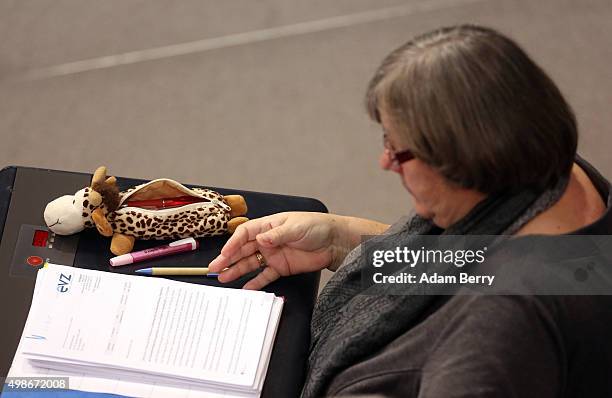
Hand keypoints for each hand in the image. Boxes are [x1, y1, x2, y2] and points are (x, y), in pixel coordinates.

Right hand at [208, 212, 341, 289]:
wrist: (334, 242)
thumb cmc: (316, 227)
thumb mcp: (296, 227)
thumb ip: (278, 235)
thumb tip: (261, 239)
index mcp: (269, 226)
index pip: (245, 234)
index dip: (233, 243)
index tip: (224, 253)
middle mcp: (268, 240)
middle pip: (243, 249)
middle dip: (228, 258)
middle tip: (215, 268)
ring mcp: (274, 254)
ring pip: (251, 263)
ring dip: (237, 270)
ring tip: (223, 278)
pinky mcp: (282, 267)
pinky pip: (265, 275)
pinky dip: (255, 282)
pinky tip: (245, 287)